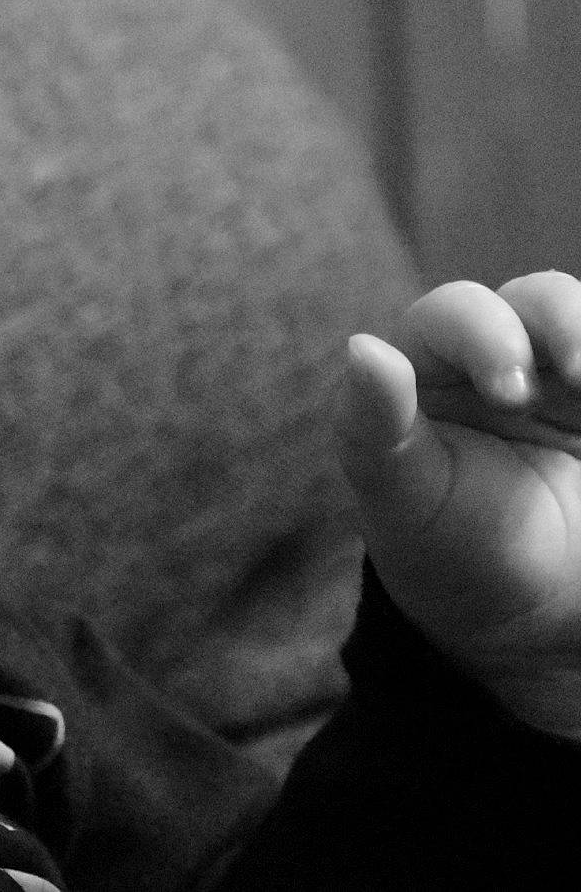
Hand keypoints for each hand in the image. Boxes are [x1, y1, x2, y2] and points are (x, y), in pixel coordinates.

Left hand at [344, 271, 580, 737]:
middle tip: (575, 373)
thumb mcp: (401, 497)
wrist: (528, 621)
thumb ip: (372, 425)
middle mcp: (500, 358)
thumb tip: (361, 345)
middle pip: (537, 299)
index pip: (453, 314)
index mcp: (428, 365)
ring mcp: (566, 382)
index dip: (486, 334)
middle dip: (559, 321)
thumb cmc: (446, 549)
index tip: (513, 392)